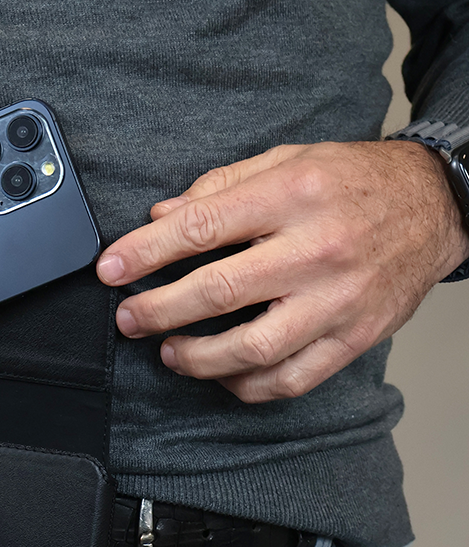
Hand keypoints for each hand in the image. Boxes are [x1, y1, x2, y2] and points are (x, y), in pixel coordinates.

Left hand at [96, 140, 468, 402]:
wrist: (436, 206)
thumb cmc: (353, 182)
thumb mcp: (286, 161)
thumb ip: (220, 187)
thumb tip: (160, 216)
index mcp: (293, 195)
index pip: (201, 228)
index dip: (144, 252)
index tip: (110, 268)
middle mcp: (317, 249)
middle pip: (218, 291)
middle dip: (157, 310)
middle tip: (128, 318)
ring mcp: (337, 300)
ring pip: (252, 348)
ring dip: (196, 357)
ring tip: (168, 351)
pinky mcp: (353, 338)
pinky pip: (290, 378)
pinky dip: (246, 386)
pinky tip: (221, 374)